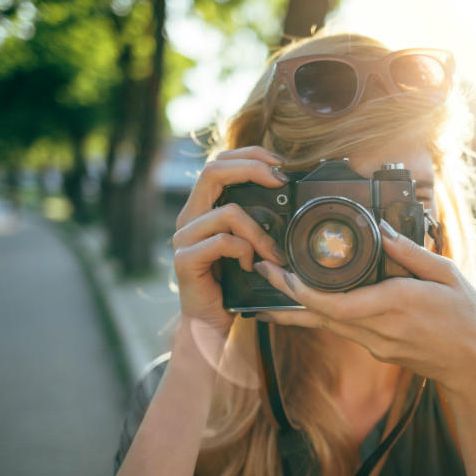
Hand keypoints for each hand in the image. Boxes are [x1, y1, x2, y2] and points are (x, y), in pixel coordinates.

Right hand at [172, 146, 287, 332]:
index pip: (219, 163)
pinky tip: (252, 266)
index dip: (249, 155)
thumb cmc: (234, 281)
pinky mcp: (185, 259)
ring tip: (272, 253)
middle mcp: (190, 216)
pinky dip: (244, 251)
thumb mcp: (250, 242)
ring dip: (259, 232)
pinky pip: (222, 242)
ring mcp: (184, 237)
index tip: (281, 164)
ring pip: (227, 212)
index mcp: (203, 207)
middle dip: (252, 169)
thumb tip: (290, 194)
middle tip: (280, 182)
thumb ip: (258, 219)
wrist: (213, 320)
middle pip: (213, 171)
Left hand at [252, 220, 475, 398]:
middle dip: (286, 295)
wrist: (474, 366)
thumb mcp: (448, 274)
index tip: (281, 274)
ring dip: (296, 306)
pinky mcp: (376, 348)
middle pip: (319, 315)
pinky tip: (307, 300)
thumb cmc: (466, 319)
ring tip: (272, 284)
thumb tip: (383, 230)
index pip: (336, 303)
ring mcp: (375, 343)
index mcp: (395, 304)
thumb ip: (411, 252)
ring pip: (325, 324)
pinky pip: (341, 328)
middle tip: (262, 271)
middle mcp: (378, 328)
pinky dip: (320, 313)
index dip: (303, 292)